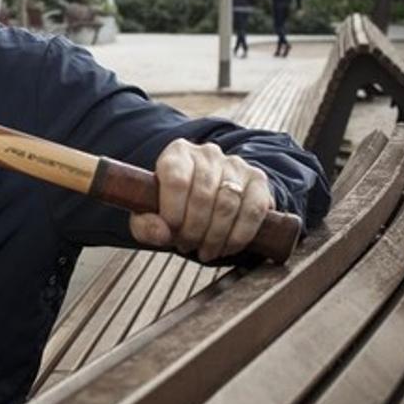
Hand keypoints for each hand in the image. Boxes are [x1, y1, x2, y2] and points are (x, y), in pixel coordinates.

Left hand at [128, 139, 274, 262]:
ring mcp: (236, 164)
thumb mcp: (149, 214)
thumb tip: (162, 234)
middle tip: (187, 246)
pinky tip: (227, 247)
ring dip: (216, 237)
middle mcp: (208, 153)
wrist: (206, 199)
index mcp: (177, 153)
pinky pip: (253, 210)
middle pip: (203, 195)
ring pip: (228, 205)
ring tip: (205, 250)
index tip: (171, 233)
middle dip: (194, 230)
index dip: (174, 212)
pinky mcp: (258, 180)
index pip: (176, 179)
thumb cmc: (173, 205)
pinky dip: (239, 236)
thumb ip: (144, 225)